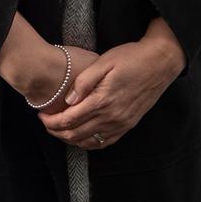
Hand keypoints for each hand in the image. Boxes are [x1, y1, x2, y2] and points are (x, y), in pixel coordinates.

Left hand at [37, 33, 184, 148]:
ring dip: (70, 139)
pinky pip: (104, 143)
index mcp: (103, 101)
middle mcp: (112, 117)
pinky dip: (88, 143)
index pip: (69, 120)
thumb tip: (69, 99)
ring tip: (58, 129)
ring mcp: (121, 124)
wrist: (160, 63)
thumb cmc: (131, 57)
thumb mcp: (104, 61)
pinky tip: (81, 136)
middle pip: (76, 135)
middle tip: (45, 122)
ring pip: (89, 142)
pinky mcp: (128, 125)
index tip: (41, 114)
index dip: (51, 121)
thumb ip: (84, 81)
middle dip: (56, 131)